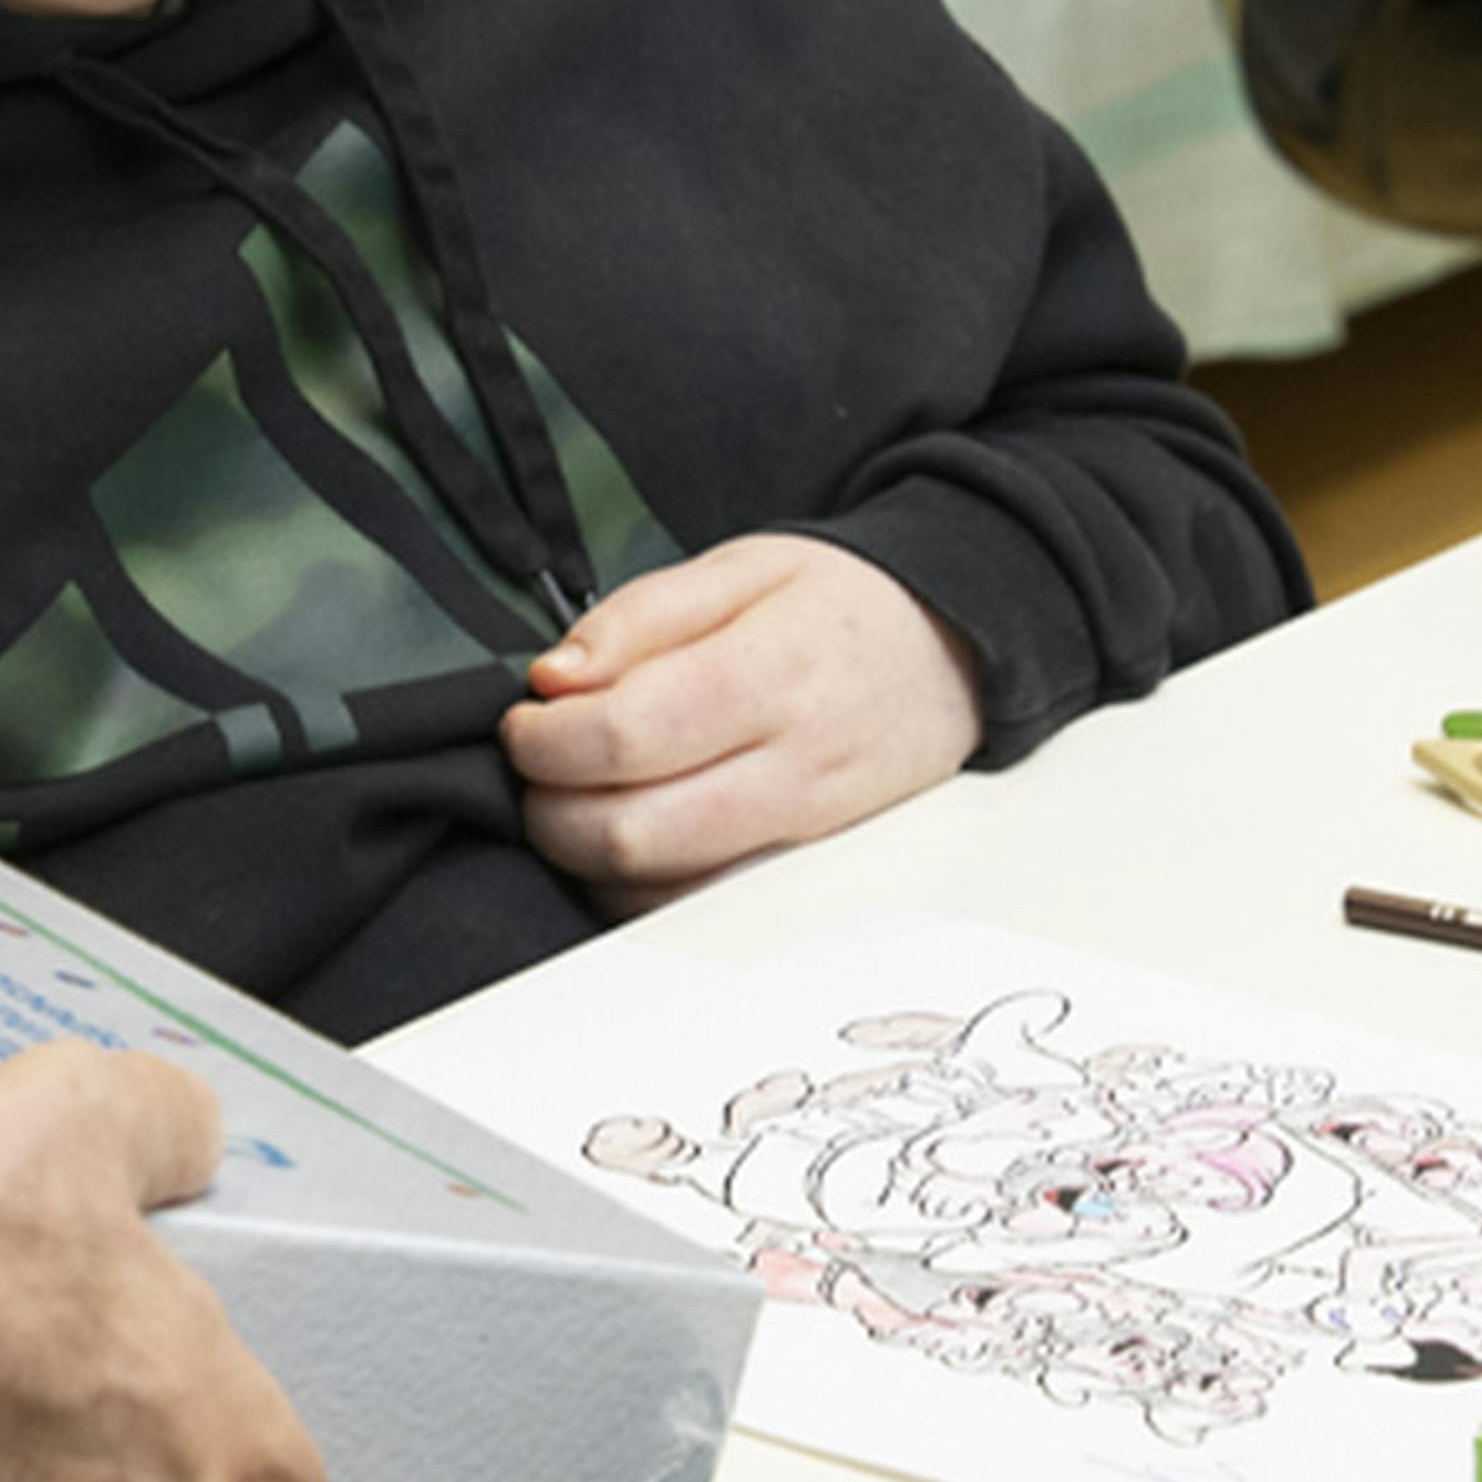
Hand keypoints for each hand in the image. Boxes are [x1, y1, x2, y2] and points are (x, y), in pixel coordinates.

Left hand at [501, 534, 983, 903]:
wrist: (955, 652)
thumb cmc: (842, 606)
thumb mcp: (742, 567)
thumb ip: (639, 617)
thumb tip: (553, 678)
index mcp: (773, 674)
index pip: (630, 733)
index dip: (547, 741)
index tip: (525, 721)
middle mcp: (795, 770)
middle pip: (633, 833)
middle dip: (548, 811)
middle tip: (536, 768)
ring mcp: (806, 838)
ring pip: (659, 892)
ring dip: (584, 860)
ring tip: (576, 798)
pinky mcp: (804, 879)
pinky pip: (697, 914)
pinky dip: (635, 890)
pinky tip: (626, 836)